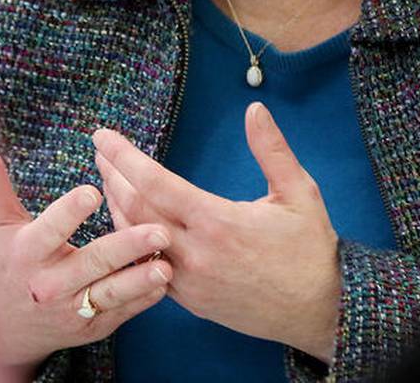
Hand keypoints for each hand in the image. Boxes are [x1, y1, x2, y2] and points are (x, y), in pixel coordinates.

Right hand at [0, 140, 173, 371]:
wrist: (3, 329)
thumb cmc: (3, 264)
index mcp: (28, 253)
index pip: (49, 230)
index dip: (69, 212)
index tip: (93, 191)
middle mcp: (50, 284)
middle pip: (92, 263)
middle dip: (126, 246)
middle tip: (159, 228)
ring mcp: (73, 310)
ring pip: (111, 292)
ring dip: (141, 279)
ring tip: (166, 263)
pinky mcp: (93, 327)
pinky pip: (123, 313)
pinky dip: (144, 299)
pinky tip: (165, 284)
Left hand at [92, 102, 340, 361]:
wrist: (321, 310)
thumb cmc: (311, 249)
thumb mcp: (300, 193)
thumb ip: (272, 150)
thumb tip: (255, 109)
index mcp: (218, 222)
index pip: (155, 183)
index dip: (124, 157)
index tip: (103, 137)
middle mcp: (195, 254)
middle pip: (135, 210)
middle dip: (112, 176)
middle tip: (99, 151)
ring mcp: (188, 282)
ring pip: (136, 242)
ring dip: (116, 208)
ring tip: (106, 179)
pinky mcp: (189, 300)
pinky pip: (147, 268)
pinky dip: (131, 240)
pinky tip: (127, 222)